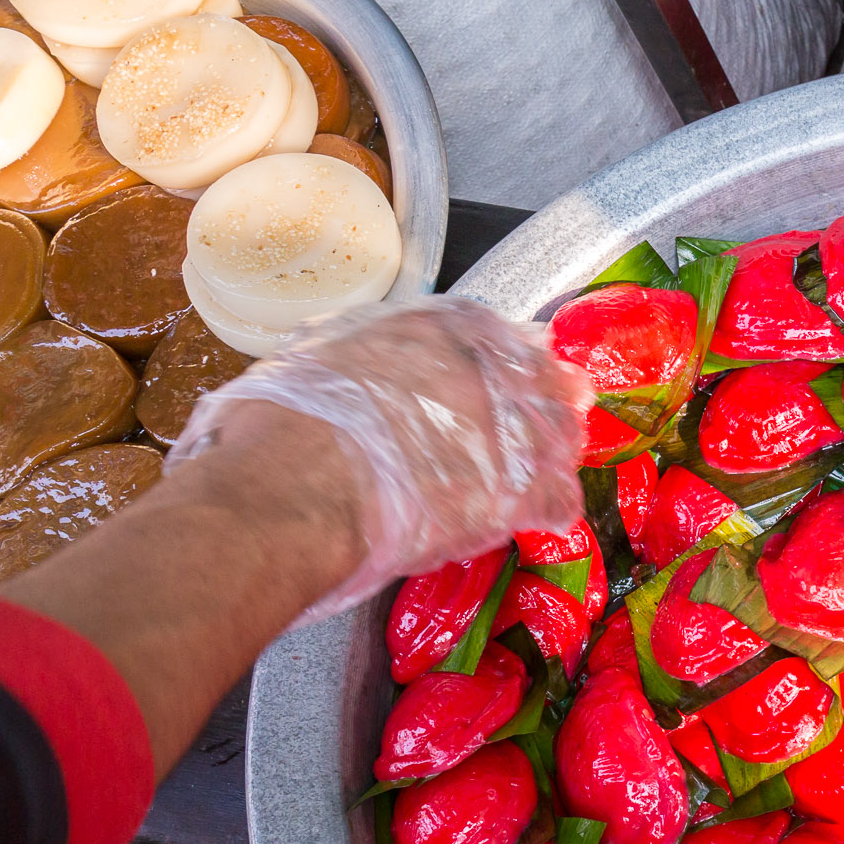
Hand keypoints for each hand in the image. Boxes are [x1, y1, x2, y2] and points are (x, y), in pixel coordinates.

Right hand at [169, 295, 589, 621]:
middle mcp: (481, 369)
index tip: (522, 362)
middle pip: (539, 377)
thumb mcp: (314, 358)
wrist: (295, 491)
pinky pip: (557, 497)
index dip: (511, 353)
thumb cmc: (283, 426)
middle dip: (549, 394)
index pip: (493, 332)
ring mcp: (506, 430)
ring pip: (558, 433)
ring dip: (557, 447)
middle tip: (561, 407)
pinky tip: (547, 513)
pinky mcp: (515, 493)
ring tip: (555, 461)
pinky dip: (552, 506)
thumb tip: (351, 364)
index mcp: (433, 329)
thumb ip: (356, 354)